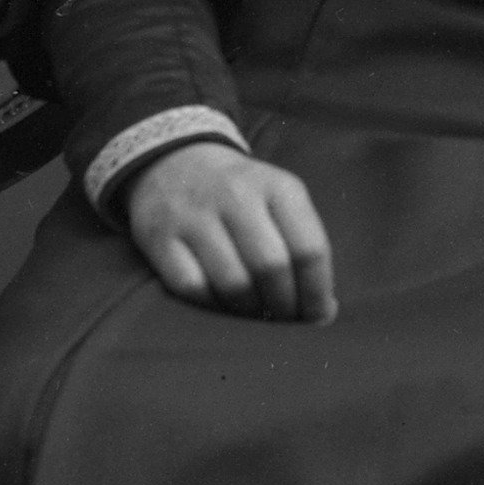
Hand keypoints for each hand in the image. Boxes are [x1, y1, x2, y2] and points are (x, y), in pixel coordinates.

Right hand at [125, 142, 336, 321]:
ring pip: (234, 283)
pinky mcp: (160, 237)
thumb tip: (323, 311)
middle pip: (272, 268)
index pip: (309, 249)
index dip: (317, 292)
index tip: (318, 315)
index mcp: (278, 187)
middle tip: (285, 321)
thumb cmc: (242, 196)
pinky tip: (221, 305)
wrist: (175, 163)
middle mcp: (236, 195)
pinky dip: (212, 306)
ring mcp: (195, 215)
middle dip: (285, 307)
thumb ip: (303, 246)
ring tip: (256, 316)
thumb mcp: (279, 200)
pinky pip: (193, 288)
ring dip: (250, 312)